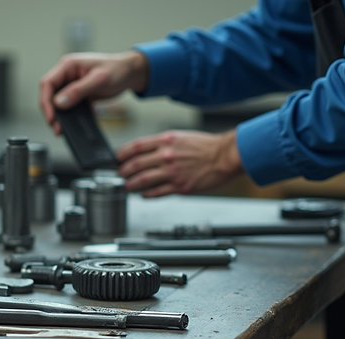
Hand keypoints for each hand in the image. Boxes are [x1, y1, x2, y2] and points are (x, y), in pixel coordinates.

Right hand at [39, 51, 148, 133]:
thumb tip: (59, 102)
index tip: (51, 116)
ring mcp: (73, 84)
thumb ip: (77, 91)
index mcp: (68, 66)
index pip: (47, 83)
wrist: (131, 73)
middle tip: (56, 126)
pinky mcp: (79, 94)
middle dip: (51, 111)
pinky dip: (71, 116)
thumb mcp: (98, 80)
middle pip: (50, 94)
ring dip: (60, 116)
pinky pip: (70, 106)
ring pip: (58, 102)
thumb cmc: (118, 70)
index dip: (45, 101)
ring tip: (62, 129)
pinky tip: (75, 123)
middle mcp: (68, 75)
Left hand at [117, 130, 245, 197]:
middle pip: (136, 164)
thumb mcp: (182, 137)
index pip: (137, 146)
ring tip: (127, 186)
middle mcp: (166, 155)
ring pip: (143, 180)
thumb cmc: (208, 146)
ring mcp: (172, 172)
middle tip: (120, 174)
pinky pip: (157, 192)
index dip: (124, 153)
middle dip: (124, 171)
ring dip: (131, 184)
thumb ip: (164, 143)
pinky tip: (143, 195)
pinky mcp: (180, 186)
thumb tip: (148, 151)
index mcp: (166, 141)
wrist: (227, 156)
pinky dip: (147, 194)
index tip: (118, 158)